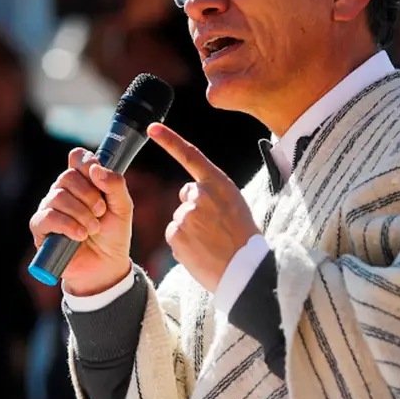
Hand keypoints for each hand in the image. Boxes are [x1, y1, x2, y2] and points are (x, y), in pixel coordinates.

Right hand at [29, 148, 133, 295]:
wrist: (105, 266)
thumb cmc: (112, 234)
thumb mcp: (123, 208)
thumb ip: (115, 185)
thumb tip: (96, 168)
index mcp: (83, 181)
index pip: (77, 158)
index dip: (85, 161)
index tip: (97, 173)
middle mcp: (63, 191)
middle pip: (67, 176)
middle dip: (89, 195)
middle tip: (101, 212)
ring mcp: (49, 208)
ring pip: (58, 196)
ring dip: (81, 213)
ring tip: (93, 229)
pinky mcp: (40, 228)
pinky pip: (48, 217)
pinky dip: (67, 225)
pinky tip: (80, 235)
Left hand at [148, 123, 259, 291]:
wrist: (247, 270)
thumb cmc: (244, 240)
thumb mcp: (235, 205)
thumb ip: (212, 193)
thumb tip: (188, 192)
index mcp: (219, 184)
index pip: (191, 155)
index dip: (170, 140)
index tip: (152, 128)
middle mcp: (200, 194)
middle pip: (186, 196)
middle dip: (195, 209)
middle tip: (216, 229)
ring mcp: (186, 214)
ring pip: (180, 218)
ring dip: (190, 230)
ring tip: (211, 244)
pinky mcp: (175, 233)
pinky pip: (174, 236)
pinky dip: (184, 245)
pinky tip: (201, 253)